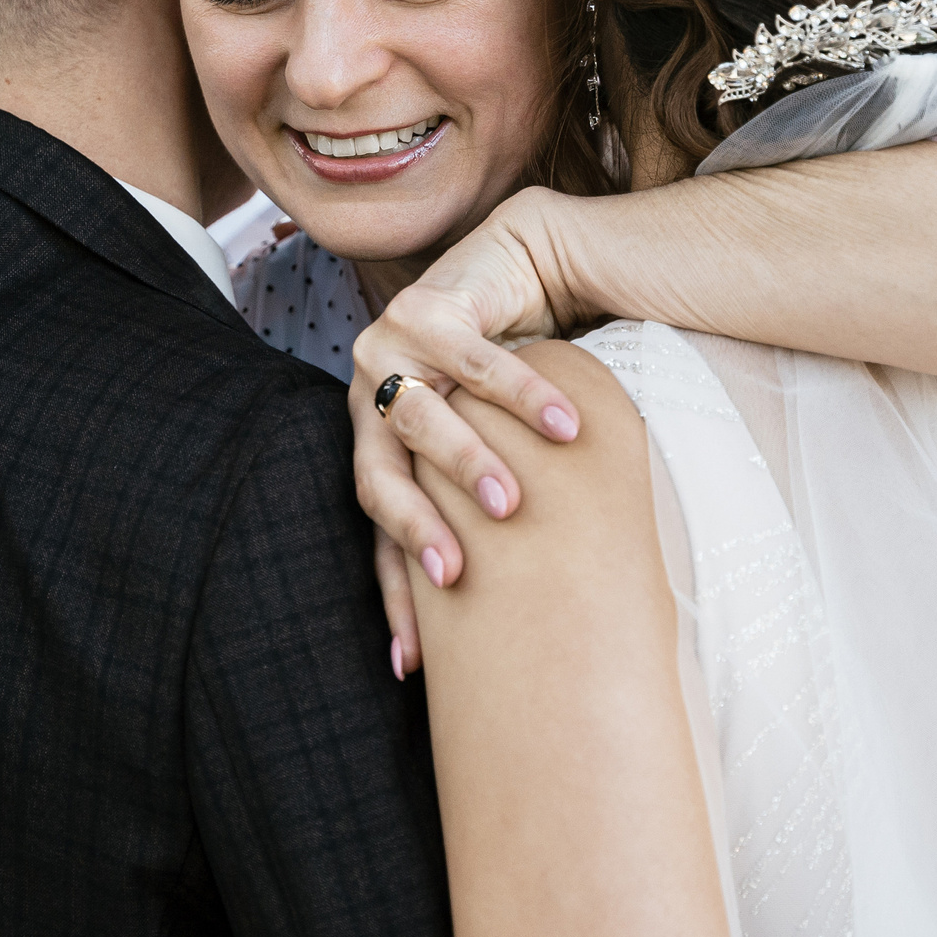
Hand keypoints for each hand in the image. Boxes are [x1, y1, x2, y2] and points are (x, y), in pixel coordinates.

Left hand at [349, 190, 582, 672]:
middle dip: (418, 529)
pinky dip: (523, 395)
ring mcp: (388, 349)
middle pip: (379, 479)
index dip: (393, 595)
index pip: (375, 533)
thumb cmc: (510, 377)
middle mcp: (369, 401)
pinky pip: (477, 358)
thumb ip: (485, 511)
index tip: (413, 664)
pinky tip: (568, 426)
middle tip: (460, 577)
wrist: (517, 272)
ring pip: (423, 416)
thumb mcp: (493, 448)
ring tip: (514, 504)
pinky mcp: (426, 306)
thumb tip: (517, 613)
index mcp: (378, 444)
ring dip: (469, 462)